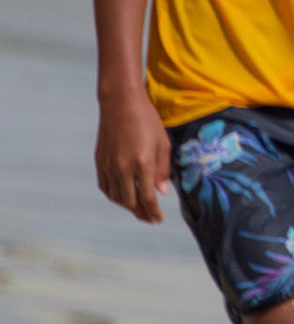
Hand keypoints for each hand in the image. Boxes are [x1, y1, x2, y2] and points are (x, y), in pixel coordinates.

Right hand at [95, 87, 172, 223]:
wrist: (121, 103)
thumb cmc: (147, 120)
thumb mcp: (163, 142)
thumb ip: (163, 169)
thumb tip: (162, 192)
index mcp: (142, 163)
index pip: (148, 197)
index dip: (153, 211)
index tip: (158, 220)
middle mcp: (123, 168)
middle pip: (130, 201)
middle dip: (141, 213)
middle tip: (149, 218)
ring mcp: (108, 165)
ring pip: (116, 196)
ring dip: (127, 206)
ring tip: (138, 209)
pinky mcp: (99, 161)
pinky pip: (105, 186)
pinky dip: (114, 195)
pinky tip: (122, 196)